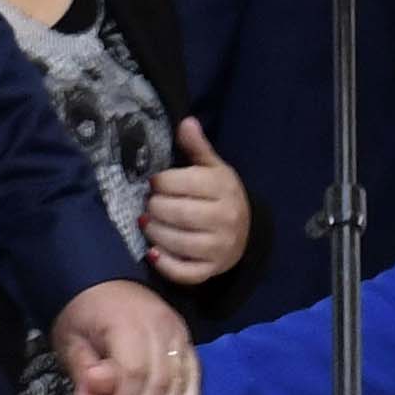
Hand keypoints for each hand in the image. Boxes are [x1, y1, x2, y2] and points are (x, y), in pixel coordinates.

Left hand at [50, 278, 196, 394]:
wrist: (102, 282)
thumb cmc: (82, 315)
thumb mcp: (71, 339)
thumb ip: (83, 371)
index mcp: (129, 322)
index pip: (134, 372)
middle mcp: (162, 328)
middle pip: (160, 383)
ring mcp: (180, 335)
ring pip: (179, 387)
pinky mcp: (188, 344)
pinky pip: (193, 382)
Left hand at [139, 120, 250, 287]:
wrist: (246, 232)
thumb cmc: (220, 196)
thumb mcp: (213, 168)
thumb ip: (197, 147)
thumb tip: (186, 122)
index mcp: (223, 188)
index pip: (181, 183)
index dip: (160, 183)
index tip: (155, 184)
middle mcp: (225, 218)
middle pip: (177, 213)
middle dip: (154, 208)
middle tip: (149, 205)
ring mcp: (219, 247)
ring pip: (176, 242)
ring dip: (153, 233)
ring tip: (148, 223)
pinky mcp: (211, 270)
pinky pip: (183, 272)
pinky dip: (164, 264)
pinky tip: (153, 251)